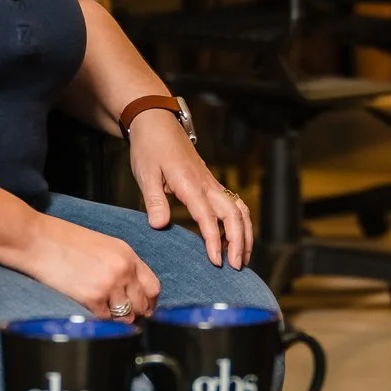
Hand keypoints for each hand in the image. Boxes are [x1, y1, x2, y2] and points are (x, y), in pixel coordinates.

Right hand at [20, 217, 162, 320]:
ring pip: (126, 316)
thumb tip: (131, 289)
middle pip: (143, 305)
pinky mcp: (92, 298)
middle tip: (125, 317)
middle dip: (136, 314)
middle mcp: (123, 270)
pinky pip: (105, 320)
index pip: (153, 287)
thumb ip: (120, 265)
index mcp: (127, 254)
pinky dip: (99, 320)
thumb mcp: (102, 245)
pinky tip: (90, 310)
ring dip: (117, 320)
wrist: (36, 240)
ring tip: (104, 313)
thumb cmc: (62, 240)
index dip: (150, 302)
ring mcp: (109, 285)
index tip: (144, 308)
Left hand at [128, 109, 253, 268]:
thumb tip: (159, 225)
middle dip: (238, 242)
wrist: (157, 123)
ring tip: (242, 258)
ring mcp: (212, 183)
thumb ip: (154, 200)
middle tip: (235, 267)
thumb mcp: (146, 174)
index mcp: (190, 184)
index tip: (216, 261)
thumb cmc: (150, 147)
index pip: (208, 217)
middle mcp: (207, 184)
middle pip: (233, 214)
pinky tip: (236, 238)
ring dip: (244, 234)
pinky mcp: (211, 184)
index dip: (214, 240)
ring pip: (239, 210)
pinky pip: (234, 205)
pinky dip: (240, 223)